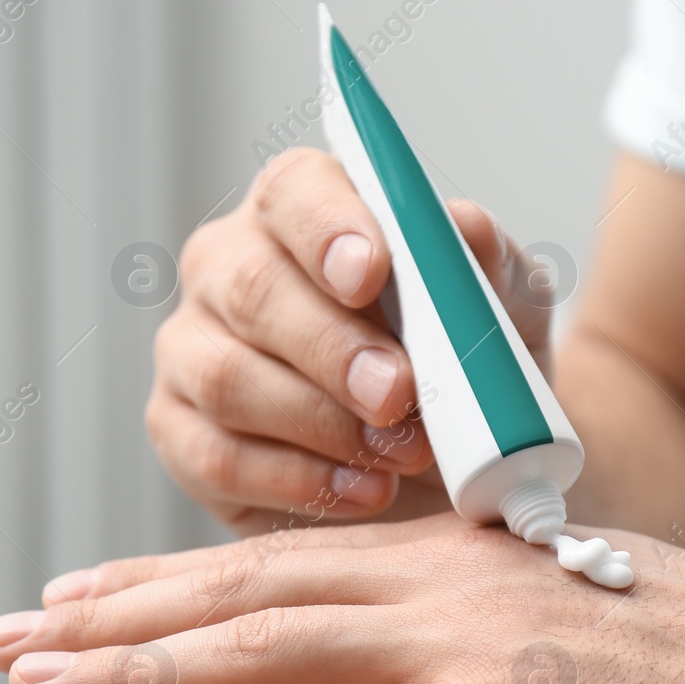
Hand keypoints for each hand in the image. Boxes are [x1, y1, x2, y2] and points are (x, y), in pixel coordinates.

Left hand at [0, 514, 684, 683]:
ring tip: (34, 679)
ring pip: (260, 652)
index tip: (88, 605)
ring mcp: (460, 650)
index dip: (172, 588)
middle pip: (245, 597)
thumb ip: (479, 634)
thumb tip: (418, 670)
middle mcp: (440, 585)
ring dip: (134, 671)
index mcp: (457, 561)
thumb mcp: (573, 627)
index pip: (283, 568)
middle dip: (117, 620)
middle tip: (16, 635)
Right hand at [150, 147, 554, 535]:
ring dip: (322, 425)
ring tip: (400, 456)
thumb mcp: (501, 306)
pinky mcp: (182, 433)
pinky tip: (363, 491)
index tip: (372, 275)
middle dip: (332, 348)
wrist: (449, 460)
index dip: (328, 230)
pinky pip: (217, 458)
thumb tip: (461, 230)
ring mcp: (192, 350)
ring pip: (226, 379)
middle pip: (251, 289)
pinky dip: (299, 481)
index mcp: (302, 211)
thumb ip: (484, 262)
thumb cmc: (460, 360)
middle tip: (399, 394)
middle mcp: (229, 268)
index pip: (294, 193)